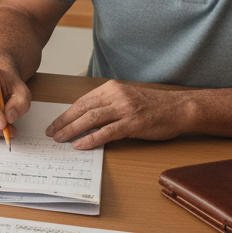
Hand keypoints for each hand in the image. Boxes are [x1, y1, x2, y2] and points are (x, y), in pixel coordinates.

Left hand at [46, 81, 184, 148]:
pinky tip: (80, 145)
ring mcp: (125, 109)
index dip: (66, 113)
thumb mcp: (125, 98)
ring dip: (72, 130)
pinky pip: (107, 132)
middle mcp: (116, 95)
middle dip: (64, 122)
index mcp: (111, 88)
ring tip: (61, 139)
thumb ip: (106, 105)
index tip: (55, 123)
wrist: (179, 108)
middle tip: (52, 133)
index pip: (82, 101)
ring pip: (91, 119)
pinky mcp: (134, 123)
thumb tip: (84, 119)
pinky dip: (91, 139)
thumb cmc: (152, 106)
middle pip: (82, 108)